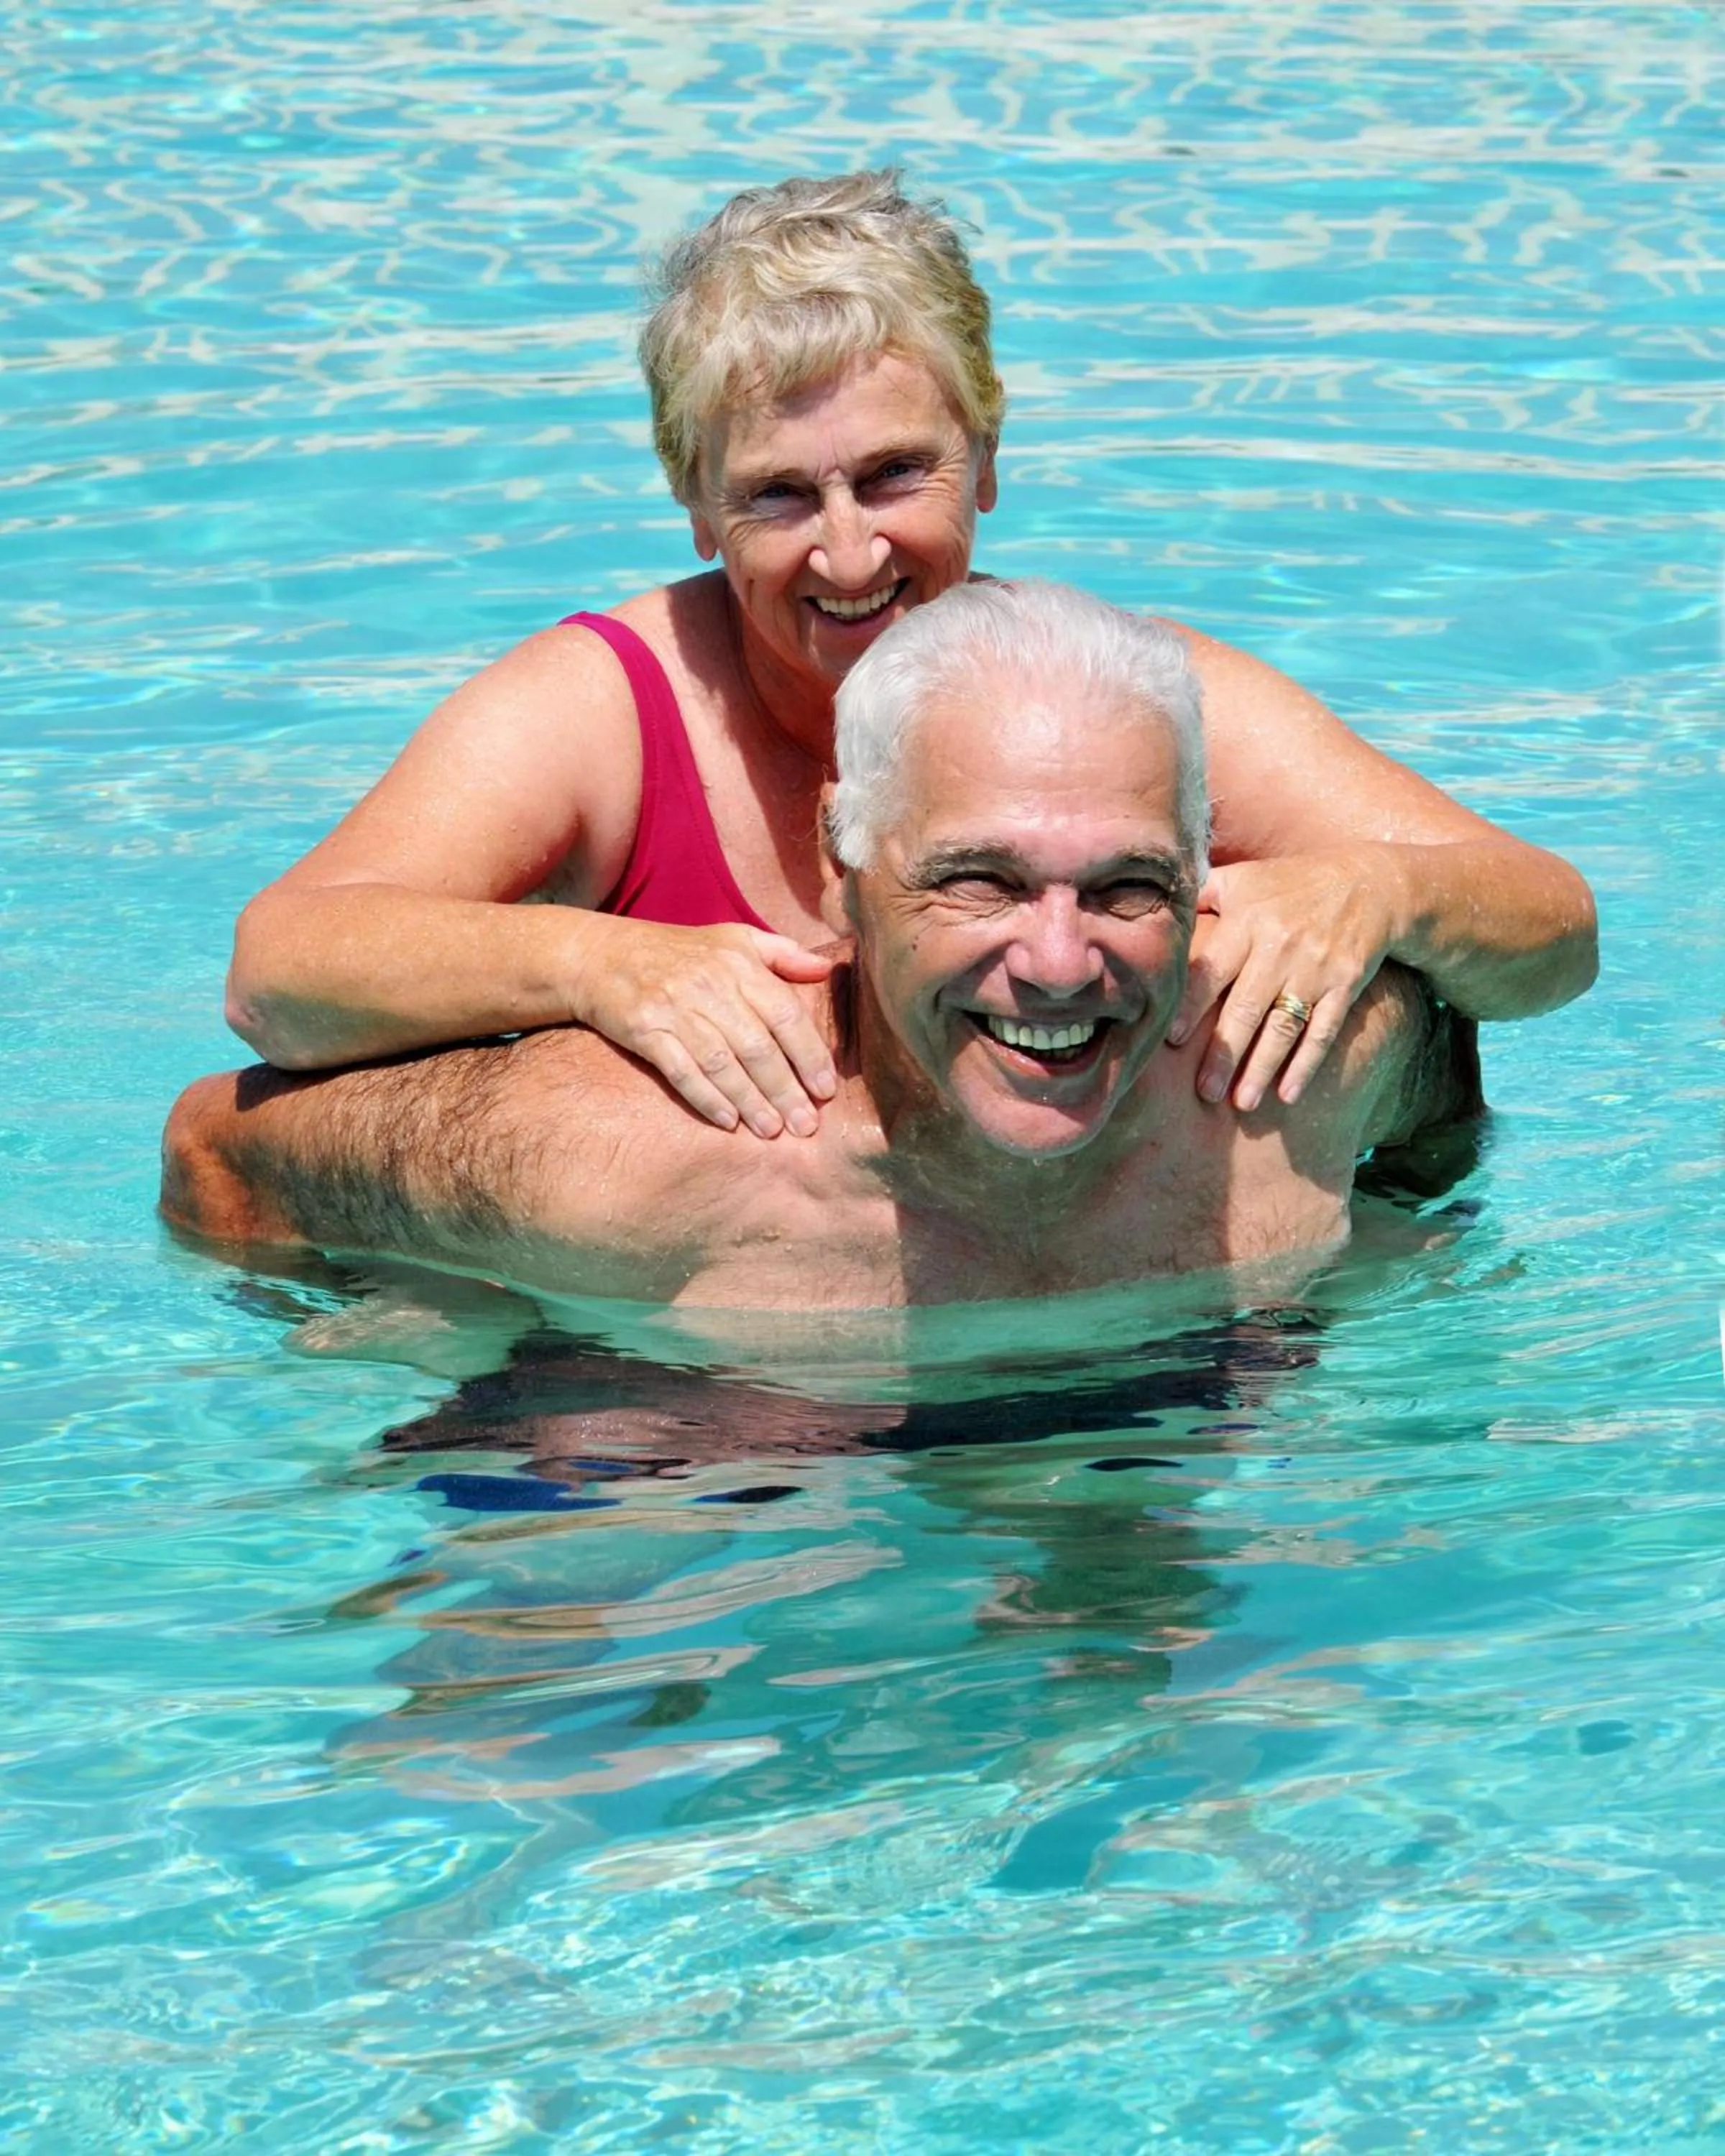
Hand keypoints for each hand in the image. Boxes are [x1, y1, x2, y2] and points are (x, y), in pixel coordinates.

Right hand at [568, 914, 837, 1136]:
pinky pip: (681, 1071)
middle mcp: (709, 985)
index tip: (826, 1088)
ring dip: (751, 1101)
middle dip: (785, 1090)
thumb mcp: (733, 939)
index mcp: (738, 963)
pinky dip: (706, 1099)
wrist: (601, 955)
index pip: (785, 1013)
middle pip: (757, 1046)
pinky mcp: (644, 1030)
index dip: (809, 1053)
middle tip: (806, 1125)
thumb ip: (782, 954)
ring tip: (772, 1131)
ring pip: (722, 1063)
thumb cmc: (678, 952)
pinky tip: (729, 1122)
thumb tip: (827, 970)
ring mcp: (675, 1008)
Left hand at [1167, 854, 1398, 1111]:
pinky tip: (1288, 1095)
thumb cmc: (1289, 887)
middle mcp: (1279, 947)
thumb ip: (1200, 896)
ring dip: (1262, 1068)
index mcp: (1247, 921)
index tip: (1170, 1040)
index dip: (1191, 1004)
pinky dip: (1307, 1064)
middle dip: (1224, 1053)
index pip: (1212, 968)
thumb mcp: (1244, 879)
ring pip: (1283, 1026)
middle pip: (1246, 1008)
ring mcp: (1315, 968)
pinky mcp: (1344, 985)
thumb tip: (1150, 911)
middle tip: (1204, 1092)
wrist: (1369, 885)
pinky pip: (1323, 1030)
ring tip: (1242, 1104)